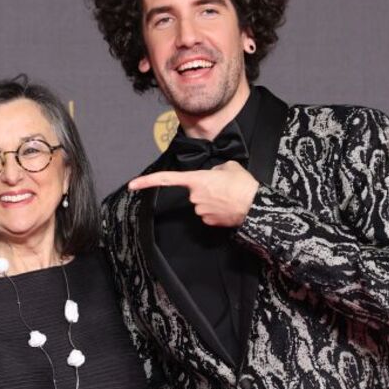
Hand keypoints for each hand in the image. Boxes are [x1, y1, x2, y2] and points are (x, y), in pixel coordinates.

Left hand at [128, 161, 258, 226]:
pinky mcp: (208, 222)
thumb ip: (214, 169)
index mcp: (197, 180)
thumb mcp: (229, 166)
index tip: (132, 185)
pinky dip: (217, 210)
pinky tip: (228, 207)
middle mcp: (194, 196)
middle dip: (206, 189)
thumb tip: (212, 175)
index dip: (148, 181)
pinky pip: (208, 213)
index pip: (167, 179)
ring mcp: (200, 211)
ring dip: (212, 199)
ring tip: (229, 196)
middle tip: (224, 187)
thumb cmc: (243, 185)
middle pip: (195, 191)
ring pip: (202, 203)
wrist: (256, 206)